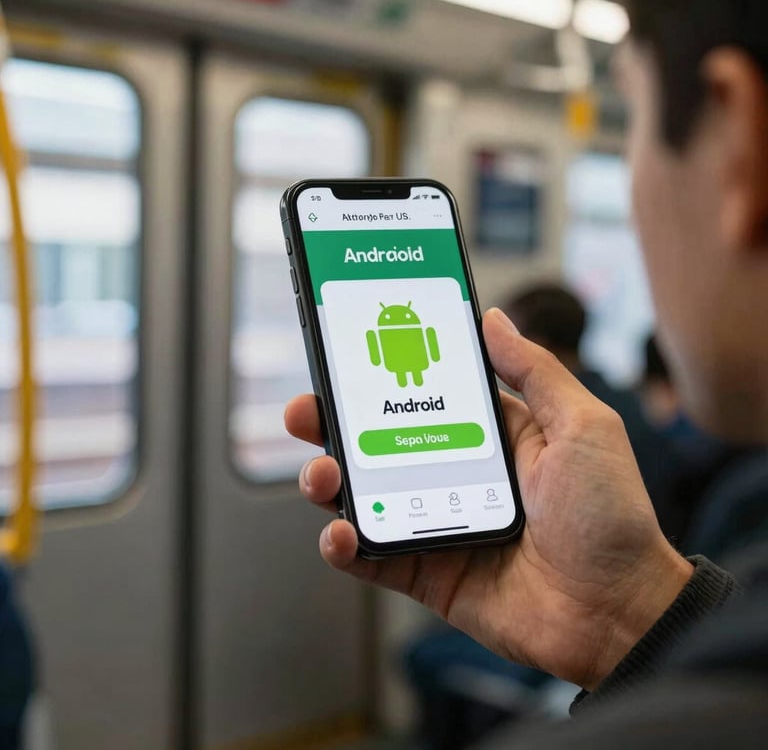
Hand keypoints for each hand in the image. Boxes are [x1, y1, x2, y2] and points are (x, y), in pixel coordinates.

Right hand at [284, 308, 692, 689]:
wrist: (618, 612)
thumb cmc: (611, 516)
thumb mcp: (582, 427)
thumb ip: (534, 372)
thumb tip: (493, 319)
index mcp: (490, 436)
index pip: (423, 397)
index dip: (384, 378)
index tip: (348, 356)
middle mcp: (456, 475)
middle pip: (380, 443)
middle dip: (336, 425)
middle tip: (307, 411)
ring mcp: (437, 523)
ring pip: (366, 496)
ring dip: (330, 481)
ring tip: (323, 473)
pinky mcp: (428, 572)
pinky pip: (372, 557)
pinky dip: (344, 546)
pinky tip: (340, 532)